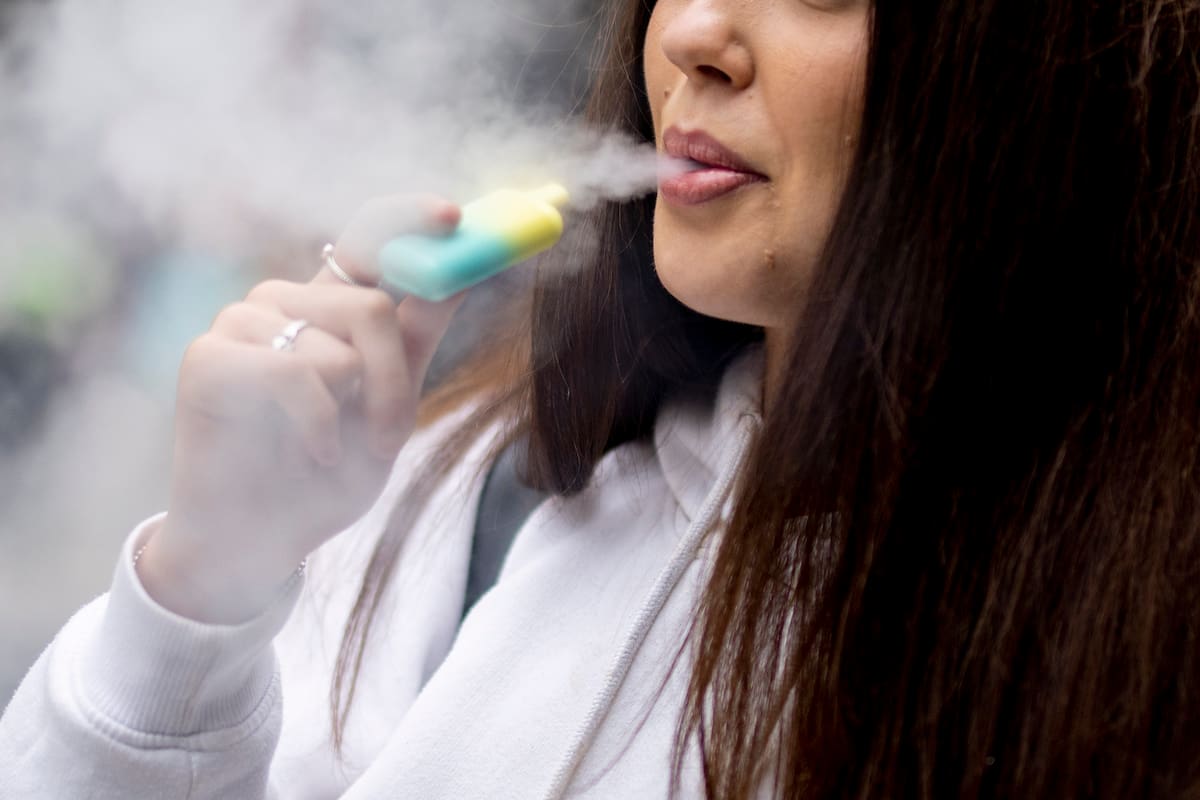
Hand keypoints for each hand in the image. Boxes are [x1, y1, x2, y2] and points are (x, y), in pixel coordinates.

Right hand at [137, 196, 465, 623]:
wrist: (262, 540)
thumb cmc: (325, 474)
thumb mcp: (389, 406)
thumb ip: (416, 340)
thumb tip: (461, 275)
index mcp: (326, 306)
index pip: (368, 239)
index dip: (410, 220)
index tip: (455, 216)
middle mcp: (283, 300)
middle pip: (372, 305)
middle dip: (394, 384)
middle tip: (387, 439)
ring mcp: (241, 322)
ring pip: (340, 346)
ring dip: (357, 415)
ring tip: (332, 454)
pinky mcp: (208, 355)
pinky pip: (296, 374)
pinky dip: (317, 427)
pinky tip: (307, 453)